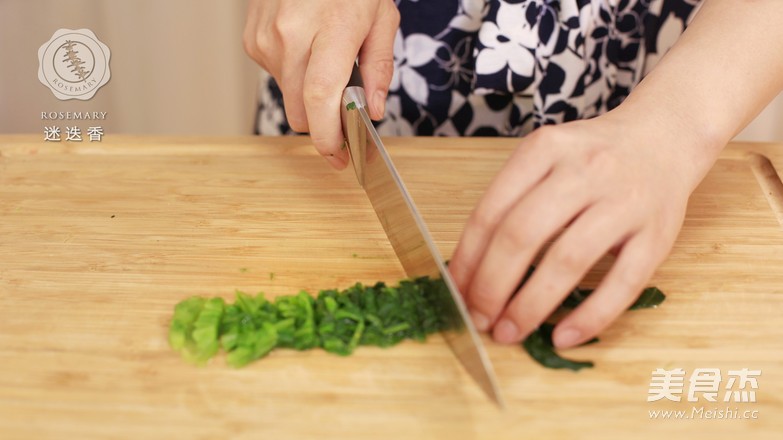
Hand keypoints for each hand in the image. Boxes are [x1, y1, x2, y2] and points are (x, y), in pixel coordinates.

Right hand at [243, 0, 398, 168]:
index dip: (329, 137)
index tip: (340, 158)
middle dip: (323, 124)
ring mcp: (267, 38)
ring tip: (325, 59)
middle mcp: (292, 34)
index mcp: (332, 27)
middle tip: (343, 117)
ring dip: (308, 95)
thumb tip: (374, 110)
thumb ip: (380, 67)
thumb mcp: (382, 17)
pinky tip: (306, 48)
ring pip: (288, 98)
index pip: (321, 97)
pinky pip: (275, 77)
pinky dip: (293, 75)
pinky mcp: (252, 40)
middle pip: (300, 111)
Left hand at [449, 111, 703, 347]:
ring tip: (510, 332)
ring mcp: (624, 201)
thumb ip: (512, 200)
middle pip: (522, 234)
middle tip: (478, 318)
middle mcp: (584, 170)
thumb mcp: (546, 157)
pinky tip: (563, 337)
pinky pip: (622, 283)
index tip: (456, 292)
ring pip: (568, 259)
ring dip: (531, 305)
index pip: (491, 211)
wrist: (664, 136)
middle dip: (491, 286)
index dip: (468, 259)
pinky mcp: (658, 234)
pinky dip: (590, 316)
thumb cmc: (592, 158)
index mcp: (545, 149)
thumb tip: (470, 268)